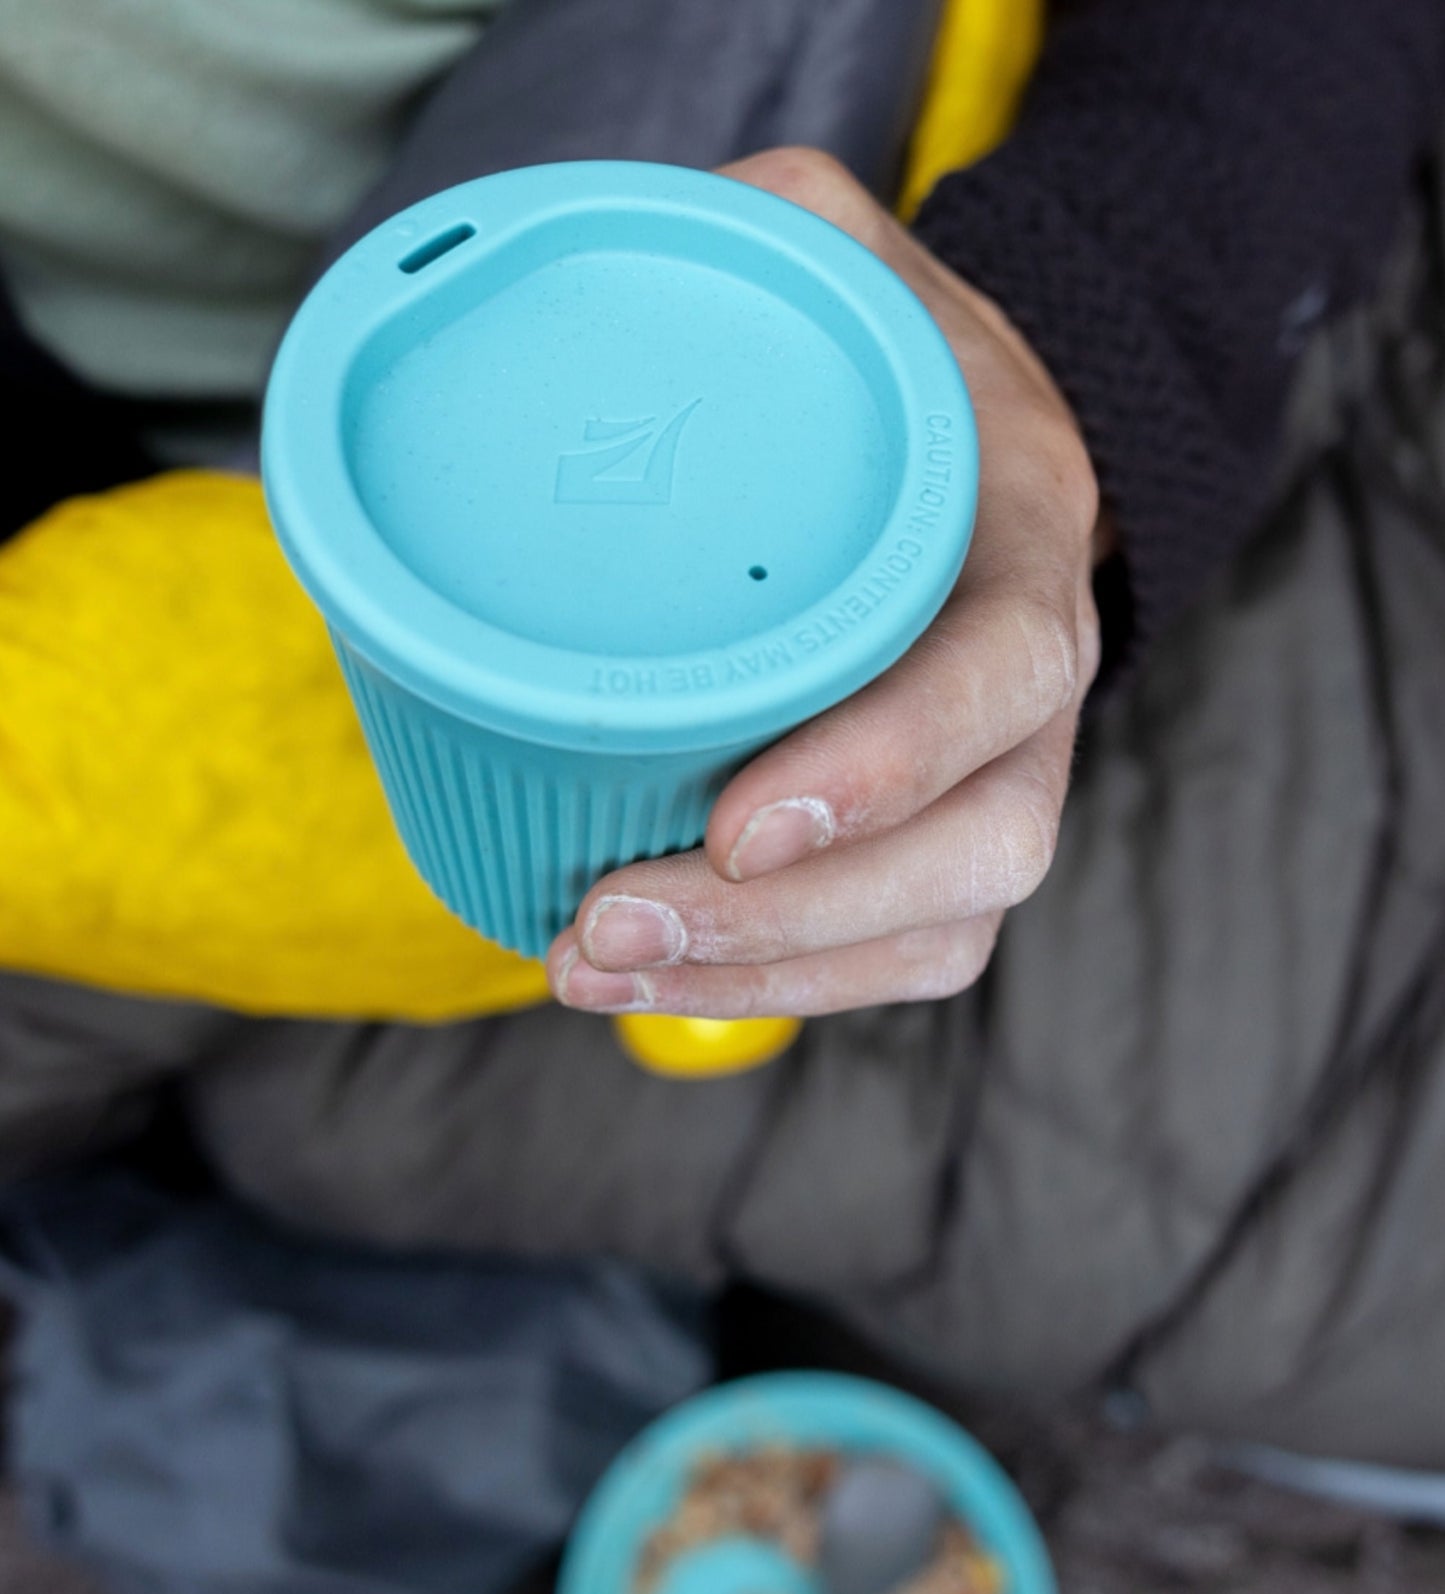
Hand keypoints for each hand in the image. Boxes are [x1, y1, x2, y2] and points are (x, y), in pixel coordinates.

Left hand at [547, 148, 1102, 1018]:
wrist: (984, 447)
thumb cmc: (905, 357)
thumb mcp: (849, 252)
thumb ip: (765, 228)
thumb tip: (597, 273)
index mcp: (1024, 537)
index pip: (997, 676)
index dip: (885, 764)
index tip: (733, 824)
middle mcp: (1039, 683)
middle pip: (974, 850)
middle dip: (787, 921)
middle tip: (601, 921)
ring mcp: (1005, 771)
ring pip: (934, 928)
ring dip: (761, 978)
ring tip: (587, 966)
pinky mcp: (947, 832)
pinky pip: (899, 949)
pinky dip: (779, 987)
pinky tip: (650, 979)